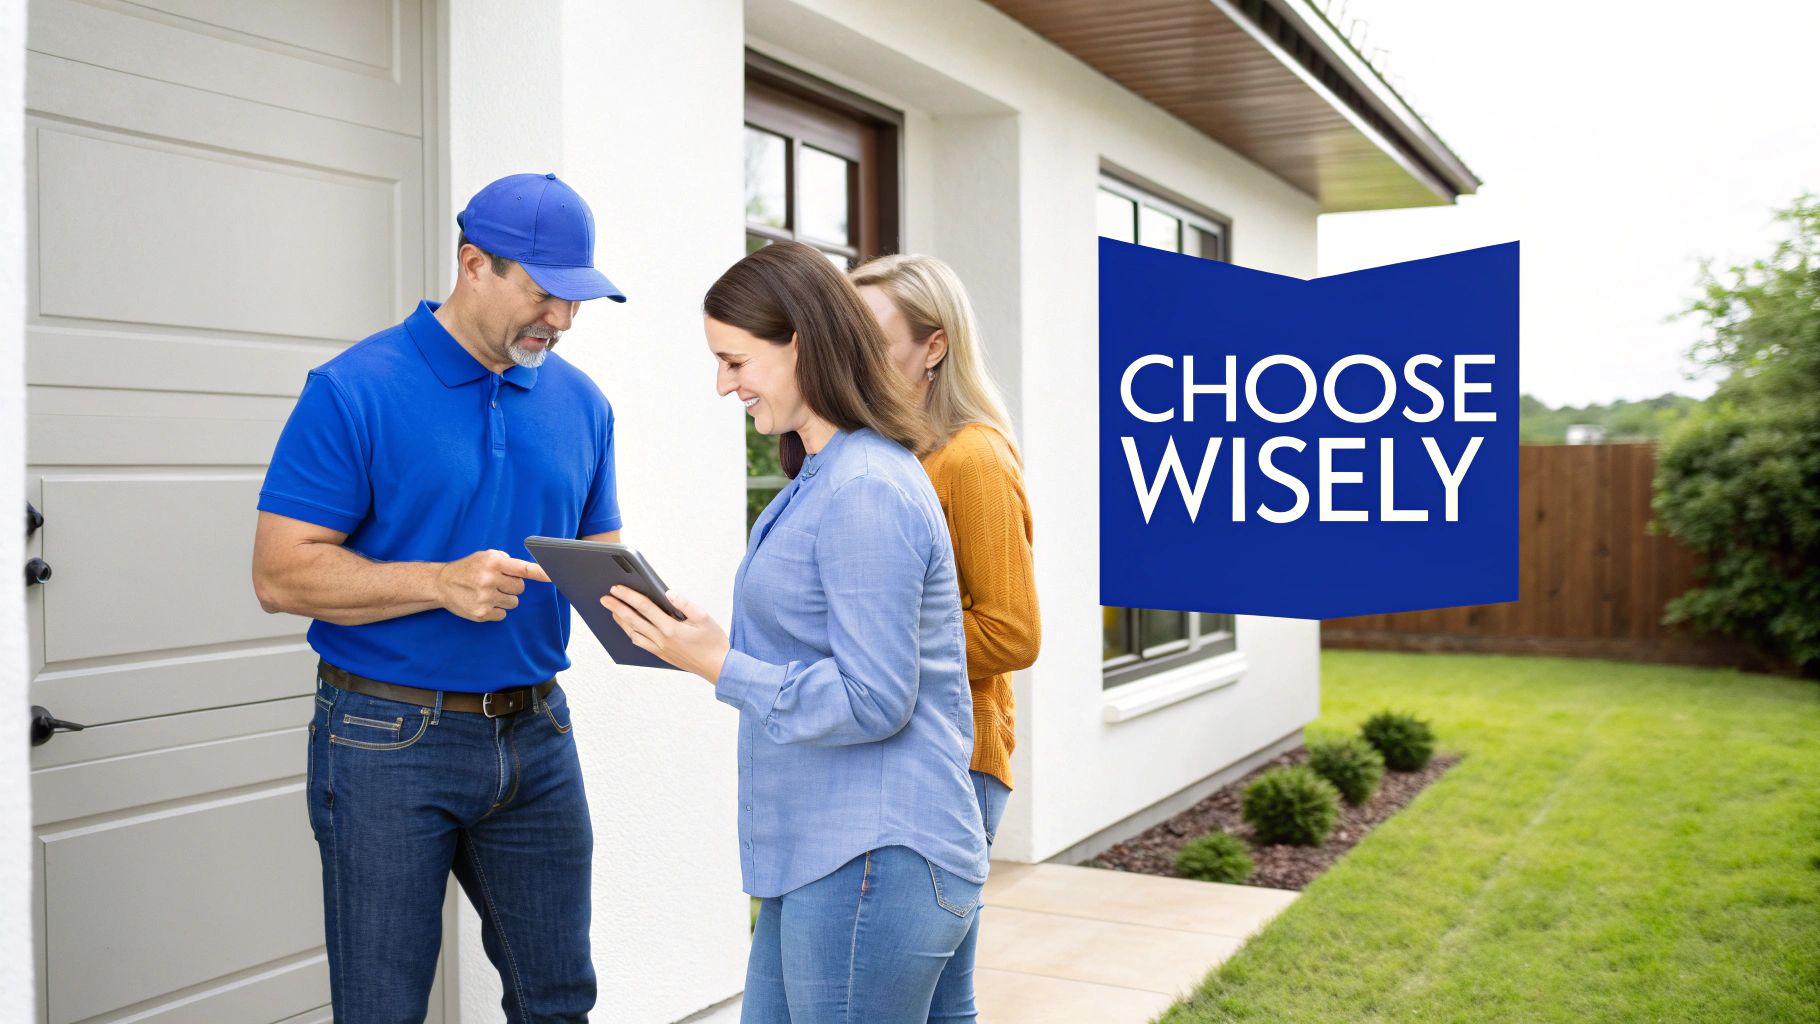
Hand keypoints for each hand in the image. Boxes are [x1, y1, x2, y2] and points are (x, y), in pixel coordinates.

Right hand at [437, 549, 550, 621]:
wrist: (442, 583)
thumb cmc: (469, 568)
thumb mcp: (485, 556)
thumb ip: (506, 561)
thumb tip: (528, 571)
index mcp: (494, 562)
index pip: (523, 569)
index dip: (541, 572)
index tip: (554, 575)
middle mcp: (490, 579)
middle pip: (520, 588)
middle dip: (512, 586)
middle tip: (497, 582)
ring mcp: (485, 598)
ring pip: (513, 603)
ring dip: (504, 598)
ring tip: (488, 592)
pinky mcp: (482, 613)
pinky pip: (503, 614)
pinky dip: (496, 609)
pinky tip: (483, 602)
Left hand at [601, 586, 729, 682]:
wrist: (717, 667)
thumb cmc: (713, 642)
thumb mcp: (704, 618)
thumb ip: (685, 604)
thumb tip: (668, 593)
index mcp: (671, 628)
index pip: (644, 607)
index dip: (629, 596)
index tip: (616, 588)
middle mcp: (661, 639)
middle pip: (633, 620)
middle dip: (617, 607)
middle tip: (604, 598)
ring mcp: (659, 649)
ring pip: (633, 633)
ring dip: (621, 621)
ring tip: (612, 611)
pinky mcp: (661, 655)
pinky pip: (640, 643)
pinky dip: (631, 633)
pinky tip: (628, 628)